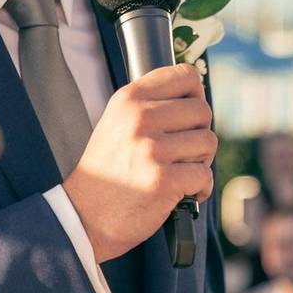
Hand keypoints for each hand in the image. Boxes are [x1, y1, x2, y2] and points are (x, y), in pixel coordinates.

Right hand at [63, 64, 215, 262]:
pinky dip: (200, 188)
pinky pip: (204, 174)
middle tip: (182, 153)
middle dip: (199, 134)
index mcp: (129, 99)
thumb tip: (197, 95)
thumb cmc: (107, 172)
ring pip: (208, 142)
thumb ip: (151, 105)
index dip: (196, 96)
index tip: (188, 117)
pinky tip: (183, 194)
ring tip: (179, 172)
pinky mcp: (163, 180)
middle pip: (203, 110)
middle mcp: (140, 118)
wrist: (84, 217)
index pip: (186, 76)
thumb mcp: (117, 123)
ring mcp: (152, 149)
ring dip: (200, 161)